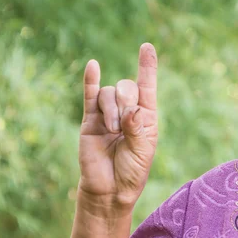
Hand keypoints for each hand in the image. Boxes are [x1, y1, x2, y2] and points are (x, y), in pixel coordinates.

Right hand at [77, 43, 157, 212]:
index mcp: (146, 116)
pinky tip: (92, 65)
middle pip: (127, 87)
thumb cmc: (130, 172)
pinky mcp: (90, 119)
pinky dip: (90, 80)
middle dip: (126, 102)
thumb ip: (137, 128)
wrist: (108, 190)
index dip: (147, 66)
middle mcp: (127, 110)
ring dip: (111, 110)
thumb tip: (132, 109)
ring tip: (112, 131)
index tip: (147, 47)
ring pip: (109, 93)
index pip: (147, 86)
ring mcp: (107, 113)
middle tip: (124, 125)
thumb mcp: (141, 151)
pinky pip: (90, 95)